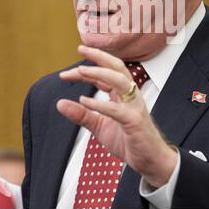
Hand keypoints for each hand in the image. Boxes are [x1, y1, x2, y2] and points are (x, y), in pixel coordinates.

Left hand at [57, 45, 177, 187]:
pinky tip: (83, 101)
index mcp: (122, 94)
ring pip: (120, 81)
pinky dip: (99, 104)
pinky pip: (116, 110)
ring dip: (100, 73)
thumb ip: (82, 115)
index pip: (105, 74)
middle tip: (81, 49)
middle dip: (99, 56)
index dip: (86, 69)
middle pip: (117, 67)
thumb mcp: (100, 126)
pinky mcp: (134, 121)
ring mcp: (134, 106)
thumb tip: (59, 103)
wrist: (150, 159)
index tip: (65, 73)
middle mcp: (130, 95)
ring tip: (81, 70)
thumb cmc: (127, 140)